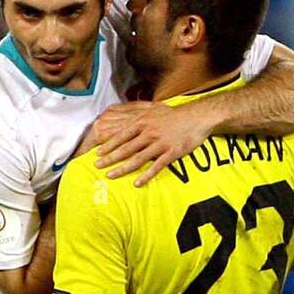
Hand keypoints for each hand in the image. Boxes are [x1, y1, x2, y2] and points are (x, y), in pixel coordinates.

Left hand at [93, 100, 214, 186]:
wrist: (196, 117)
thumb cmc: (174, 115)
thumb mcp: (154, 110)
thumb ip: (139, 115)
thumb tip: (126, 118)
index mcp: (143, 122)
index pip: (121, 135)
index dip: (108, 145)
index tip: (97, 153)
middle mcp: (149, 133)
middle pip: (126, 148)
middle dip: (110, 158)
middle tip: (97, 166)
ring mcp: (160, 143)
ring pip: (137, 159)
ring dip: (122, 168)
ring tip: (111, 176)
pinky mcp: (171, 153)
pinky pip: (156, 167)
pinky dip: (146, 176)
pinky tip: (137, 183)